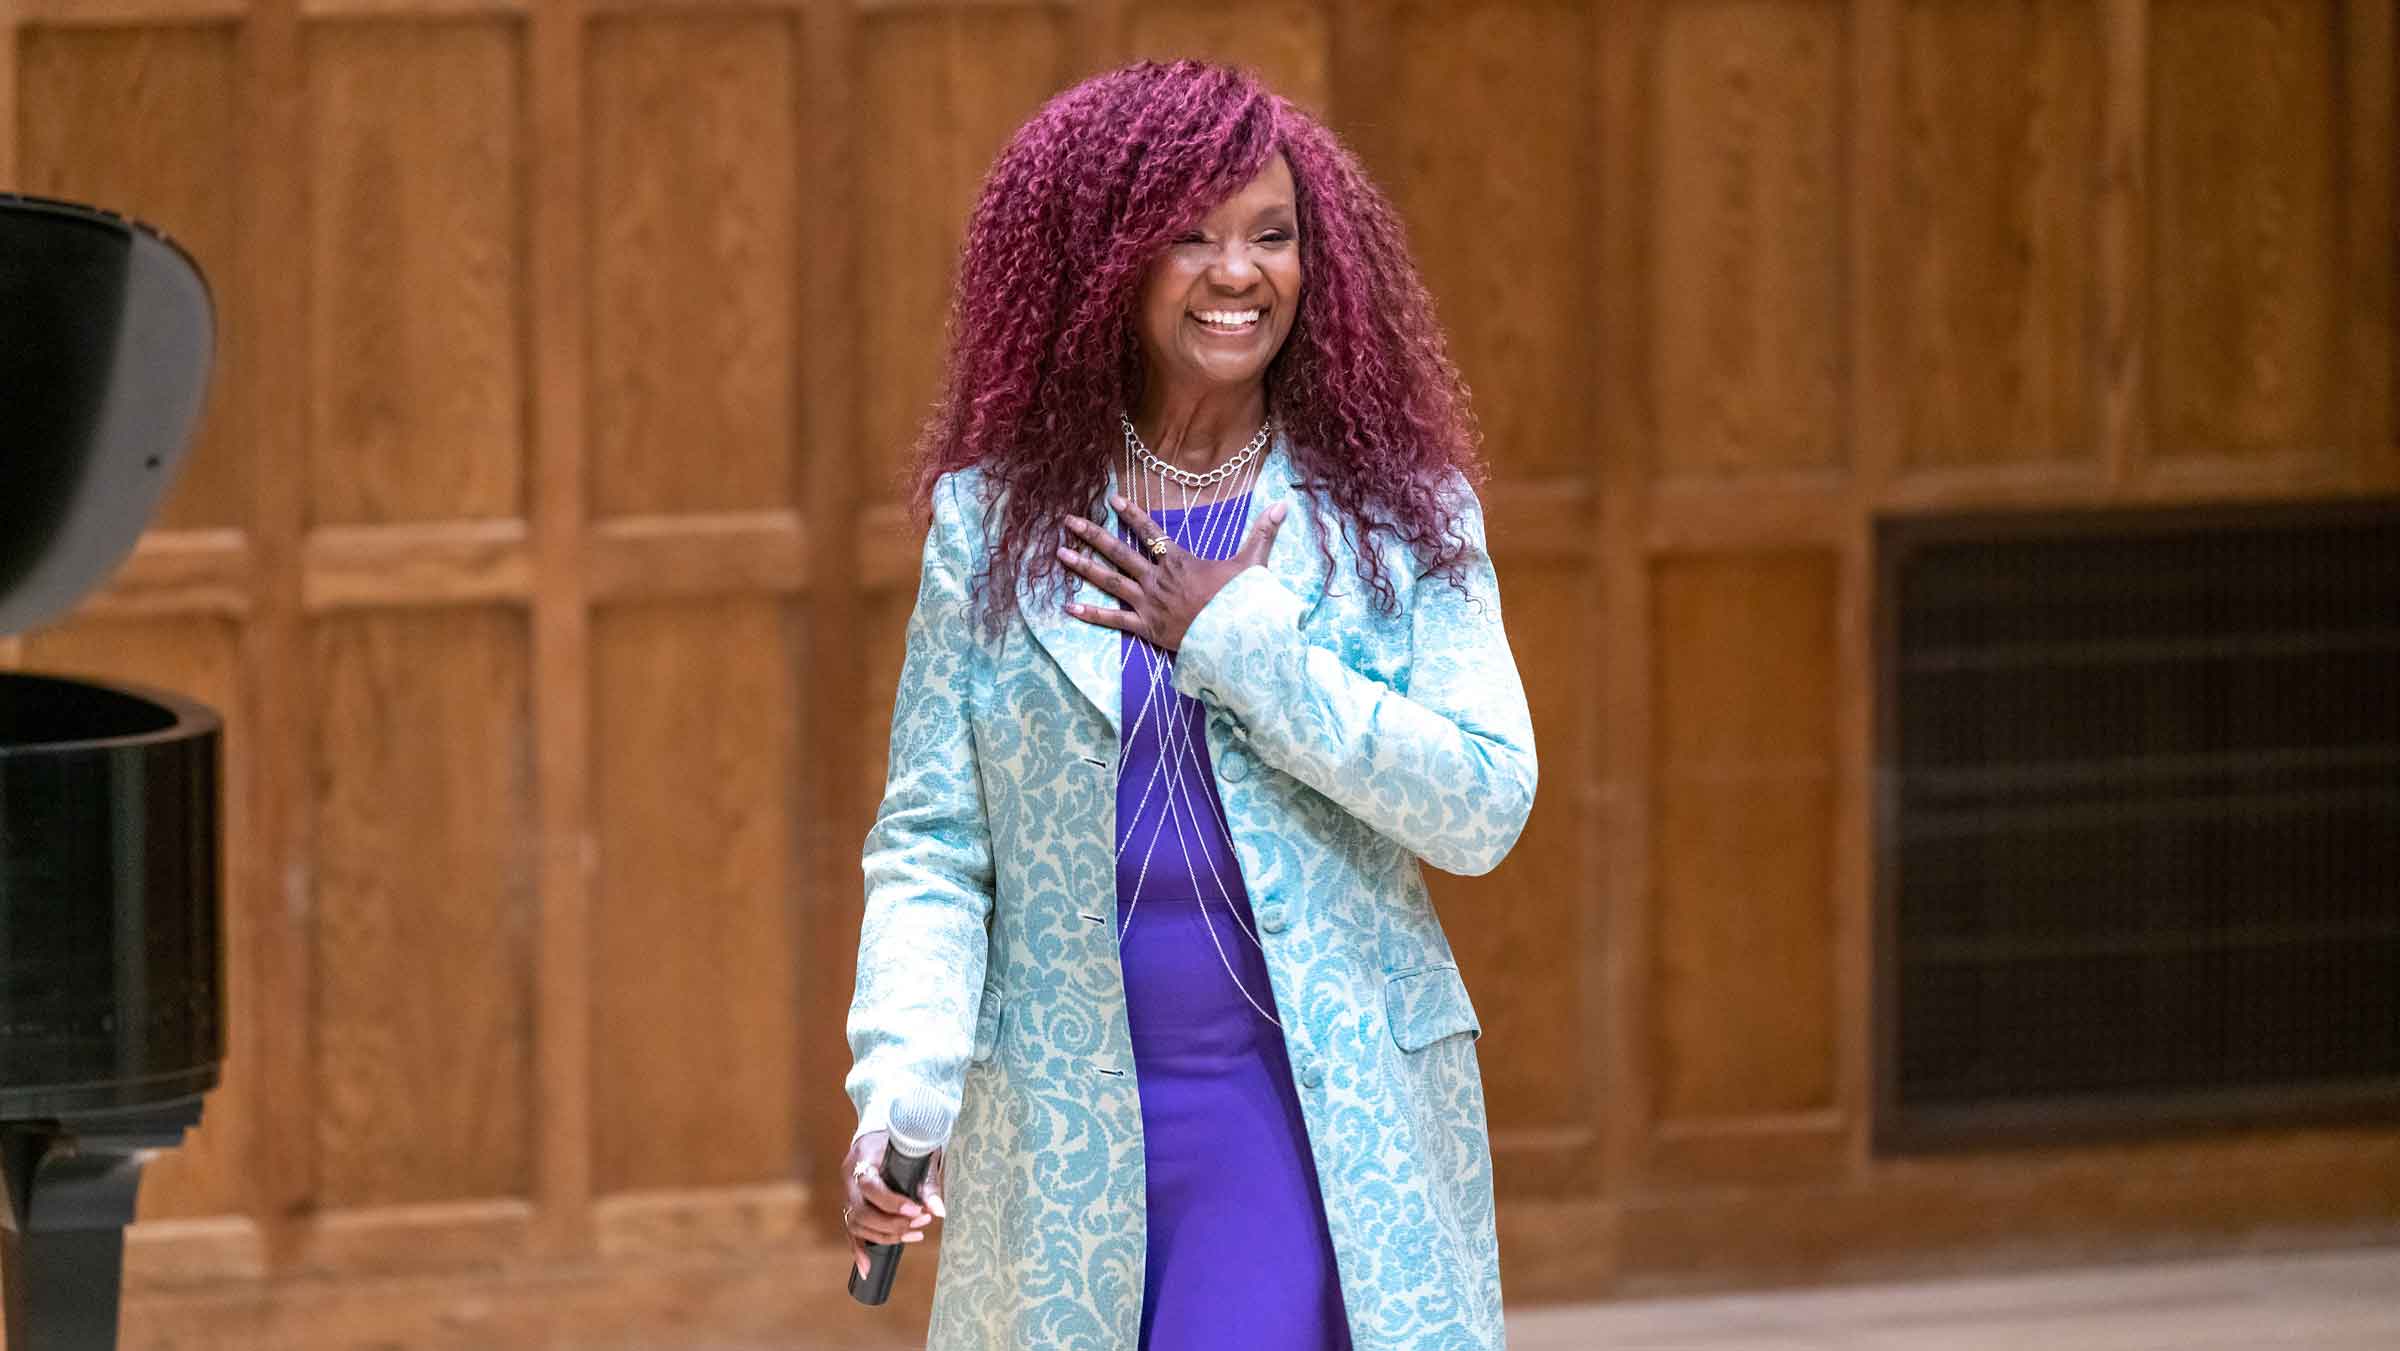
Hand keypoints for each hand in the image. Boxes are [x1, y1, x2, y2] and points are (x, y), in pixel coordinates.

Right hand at [841, 1130, 943, 1277]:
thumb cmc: (902, 1141)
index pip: (870, 1185)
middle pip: (861, 1210)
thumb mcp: (918, 1153)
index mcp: (862, 1158)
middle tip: (920, 1224)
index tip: (917, 1210)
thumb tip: (939, 1211)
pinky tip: (867, 1269)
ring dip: (884, 1235)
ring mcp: (846, 1192)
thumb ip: (927, 1183)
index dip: (892, 1202)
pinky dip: (858, 1250)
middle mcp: (849, 1177)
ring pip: (856, 1223)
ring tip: (914, 1235)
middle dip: (892, 1223)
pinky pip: (850, 1230)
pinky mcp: (850, 1205)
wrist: (884, 1132)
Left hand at [1058, 494, 1288, 650]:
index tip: (1112, 499)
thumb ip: (1263, 533)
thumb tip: (1283, 505)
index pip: (1150, 531)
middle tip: (1068, 521)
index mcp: (1179, 561)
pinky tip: (1068, 606)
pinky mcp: (1146, 628)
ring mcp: (1149, 603)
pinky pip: (1113, 620)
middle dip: (1092, 534)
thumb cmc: (1244, 603)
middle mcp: (1158, 578)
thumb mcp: (1254, 565)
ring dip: (1084, 566)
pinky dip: (1091, 614)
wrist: (1237, 639)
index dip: (1132, 514)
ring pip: (1110, 580)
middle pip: (1119, 552)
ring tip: (1060, 554)